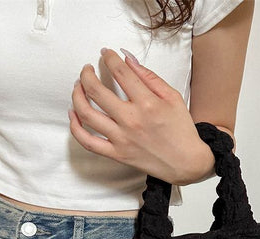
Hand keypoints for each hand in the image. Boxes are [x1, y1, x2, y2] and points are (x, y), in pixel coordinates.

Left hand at [68, 47, 214, 185]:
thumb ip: (149, 77)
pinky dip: (75, 128)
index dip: (109, 58)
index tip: (106, 54)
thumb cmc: (181, 130)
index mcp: (147, 103)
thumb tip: (128, 59)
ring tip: (78, 86)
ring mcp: (121, 138)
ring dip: (77, 95)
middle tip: (87, 69)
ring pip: (86, 113)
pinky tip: (73, 114)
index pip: (120, 72)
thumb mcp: (172, 97)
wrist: (186, 163)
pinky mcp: (117, 154)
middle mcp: (131, 120)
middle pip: (96, 90)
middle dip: (87, 74)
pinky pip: (88, 142)